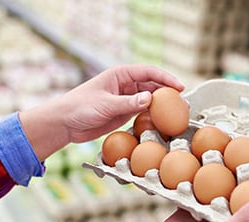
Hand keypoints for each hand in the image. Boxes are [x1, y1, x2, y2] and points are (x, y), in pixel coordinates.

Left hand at [19, 64, 183, 160]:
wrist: (65, 123)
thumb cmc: (80, 107)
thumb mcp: (106, 104)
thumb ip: (128, 103)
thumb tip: (151, 99)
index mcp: (121, 74)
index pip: (148, 72)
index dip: (165, 78)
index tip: (179, 87)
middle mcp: (126, 84)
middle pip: (152, 85)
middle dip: (168, 92)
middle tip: (183, 102)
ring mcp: (126, 98)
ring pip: (150, 99)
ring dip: (163, 105)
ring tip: (178, 112)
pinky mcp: (125, 112)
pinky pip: (144, 111)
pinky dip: (154, 115)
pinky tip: (163, 120)